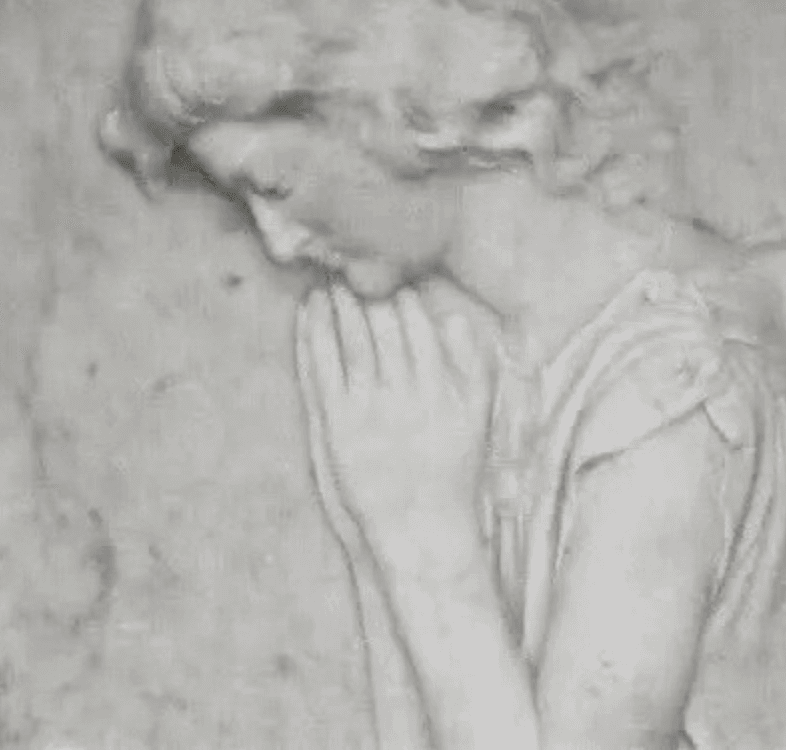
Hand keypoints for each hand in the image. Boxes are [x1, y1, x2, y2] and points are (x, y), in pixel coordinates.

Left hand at [296, 283, 493, 537]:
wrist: (420, 527)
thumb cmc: (452, 472)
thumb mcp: (477, 417)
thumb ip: (471, 365)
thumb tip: (455, 318)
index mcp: (438, 387)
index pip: (416, 324)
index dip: (400, 293)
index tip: (390, 273)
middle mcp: (402, 393)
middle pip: (379, 326)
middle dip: (364, 288)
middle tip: (349, 259)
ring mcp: (366, 409)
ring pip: (348, 340)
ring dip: (337, 302)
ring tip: (328, 276)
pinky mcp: (335, 425)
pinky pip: (320, 368)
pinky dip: (313, 335)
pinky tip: (309, 311)